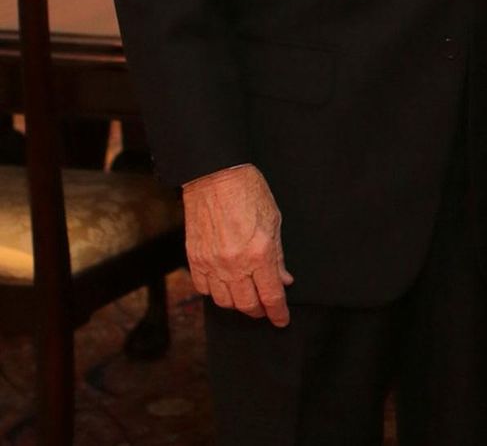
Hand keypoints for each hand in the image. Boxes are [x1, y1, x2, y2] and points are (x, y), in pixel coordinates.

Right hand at [182, 163, 293, 325]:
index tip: (282, 320)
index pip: (271, 295)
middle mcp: (234, 263)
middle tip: (265, 308)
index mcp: (259, 253)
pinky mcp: (195, 259)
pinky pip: (204, 289)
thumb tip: (284, 279)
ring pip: (224, 302)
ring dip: (237, 304)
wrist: (214, 174)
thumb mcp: (274, 219)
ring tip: (246, 297)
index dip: (278, 312)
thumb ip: (278, 254)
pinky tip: (224, 285)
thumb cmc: (249, 191)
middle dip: (259, 310)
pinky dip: (215, 292)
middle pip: (247, 305)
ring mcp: (212, 263)